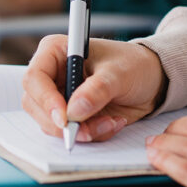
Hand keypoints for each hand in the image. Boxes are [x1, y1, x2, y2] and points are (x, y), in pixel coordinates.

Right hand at [22, 36, 165, 142]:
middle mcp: (52, 75)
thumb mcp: (119, 73)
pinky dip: (92, 134)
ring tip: (110, 122)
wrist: (151, 79)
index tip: (64, 118)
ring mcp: (59, 97)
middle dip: (63, 123)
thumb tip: (74, 110)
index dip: (45, 99)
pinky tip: (112, 122)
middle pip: (36, 105)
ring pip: (52, 124)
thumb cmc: (133, 64)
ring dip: (82, 131)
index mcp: (55, 52)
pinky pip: (71, 133)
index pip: (35, 77)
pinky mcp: (71, 115)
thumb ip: (97, 90)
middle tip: (88, 131)